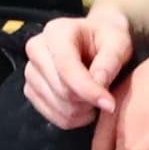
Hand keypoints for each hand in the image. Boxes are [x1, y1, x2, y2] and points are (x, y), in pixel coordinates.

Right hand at [21, 8, 135, 130]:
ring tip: (96, 98)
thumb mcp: (118, 42)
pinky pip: (52, 116)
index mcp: (56, 31)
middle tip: (106, 96)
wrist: (95, 40)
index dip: (88, 89)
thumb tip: (99, 84)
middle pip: (61, 90)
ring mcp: (30, 71)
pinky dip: (73, 118)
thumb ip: (110, 61)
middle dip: (88, 100)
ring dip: (82, 111)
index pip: (66, 67)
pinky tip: (85, 105)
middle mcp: (36, 49)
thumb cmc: (107, 39)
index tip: (109, 104)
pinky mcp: (30, 90)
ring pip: (57, 106)